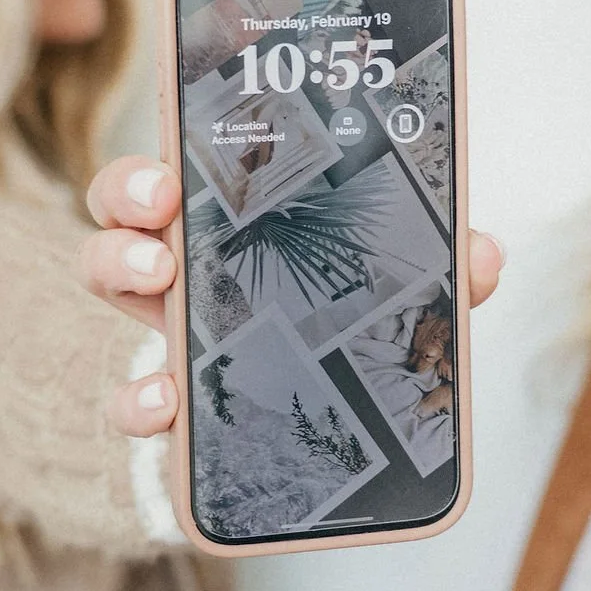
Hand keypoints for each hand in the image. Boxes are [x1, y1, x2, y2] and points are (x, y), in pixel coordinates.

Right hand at [81, 156, 505, 437]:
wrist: (313, 438)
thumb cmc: (338, 328)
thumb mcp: (390, 288)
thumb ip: (435, 268)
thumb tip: (485, 255)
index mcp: (231, 222)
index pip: (180, 167)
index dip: (162, 152)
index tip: (172, 162)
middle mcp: (181, 265)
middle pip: (123, 207)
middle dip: (130, 194)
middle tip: (163, 203)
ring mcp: (165, 329)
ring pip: (106, 277)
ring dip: (119, 267)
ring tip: (159, 278)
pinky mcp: (167, 401)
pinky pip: (128, 396)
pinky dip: (136, 398)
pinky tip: (166, 400)